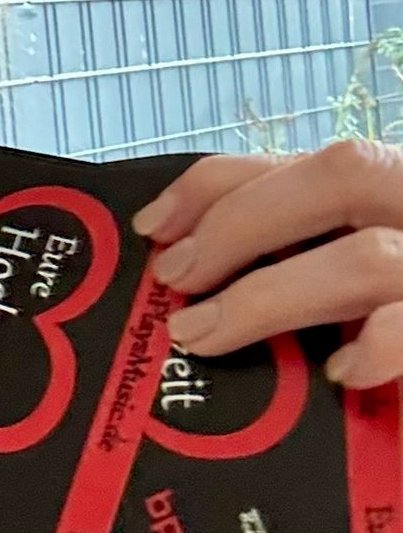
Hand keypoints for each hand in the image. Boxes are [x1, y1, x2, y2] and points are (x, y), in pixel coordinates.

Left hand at [133, 142, 402, 388]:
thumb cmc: (394, 307)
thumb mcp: (359, 267)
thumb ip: (307, 254)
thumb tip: (198, 270)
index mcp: (398, 192)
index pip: (305, 159)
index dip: (220, 182)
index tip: (153, 225)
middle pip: (340, 177)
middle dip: (237, 223)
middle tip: (173, 277)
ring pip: (367, 259)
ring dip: (267, 297)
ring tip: (204, 335)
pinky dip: (374, 347)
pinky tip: (340, 373)